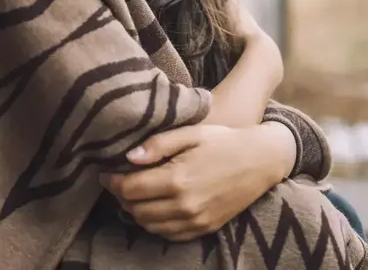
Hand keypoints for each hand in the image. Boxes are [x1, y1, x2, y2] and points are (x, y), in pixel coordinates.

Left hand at [100, 123, 294, 240]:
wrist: (261, 160)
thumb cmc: (224, 141)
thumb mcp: (191, 133)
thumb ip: (158, 145)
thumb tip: (128, 158)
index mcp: (177, 179)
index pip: (129, 189)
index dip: (113, 182)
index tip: (107, 173)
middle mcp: (184, 205)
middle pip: (135, 210)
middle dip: (122, 197)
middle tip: (121, 182)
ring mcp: (195, 220)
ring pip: (149, 226)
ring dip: (137, 212)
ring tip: (138, 194)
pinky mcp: (204, 228)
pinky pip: (168, 234)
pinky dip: (156, 224)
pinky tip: (157, 207)